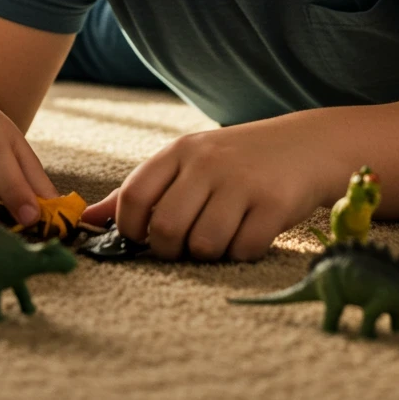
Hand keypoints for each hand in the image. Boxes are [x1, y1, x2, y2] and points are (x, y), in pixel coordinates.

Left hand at [82, 114, 327, 262]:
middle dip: (171, 250)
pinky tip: (251, 232)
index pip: (134, 196)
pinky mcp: (273, 204)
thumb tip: (89, 218)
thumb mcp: (190, 162)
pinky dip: (242, 253)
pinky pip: (242, 250)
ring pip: (203, 245)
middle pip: (165, 228)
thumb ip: (144, 190)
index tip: (145, 238)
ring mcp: (241, 182)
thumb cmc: (239, 160)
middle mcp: (207, 163)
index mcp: (180, 151)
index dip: (131, 229)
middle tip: (188, 245)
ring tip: (222, 236)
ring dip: (209, 254)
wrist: (310, 145)